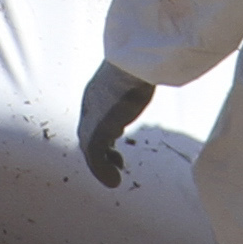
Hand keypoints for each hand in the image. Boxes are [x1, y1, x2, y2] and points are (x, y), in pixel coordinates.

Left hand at [80, 60, 157, 187]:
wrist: (133, 62)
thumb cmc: (141, 62)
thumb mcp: (136, 73)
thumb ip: (138, 80)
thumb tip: (154, 73)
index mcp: (97, 90)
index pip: (93, 116)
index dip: (103, 131)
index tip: (116, 140)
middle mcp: (90, 105)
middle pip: (87, 134)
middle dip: (100, 152)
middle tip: (115, 163)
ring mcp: (91, 119)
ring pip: (89, 149)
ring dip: (100, 166)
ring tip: (114, 180)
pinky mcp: (96, 132)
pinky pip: (94, 159)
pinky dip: (101, 172)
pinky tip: (113, 181)